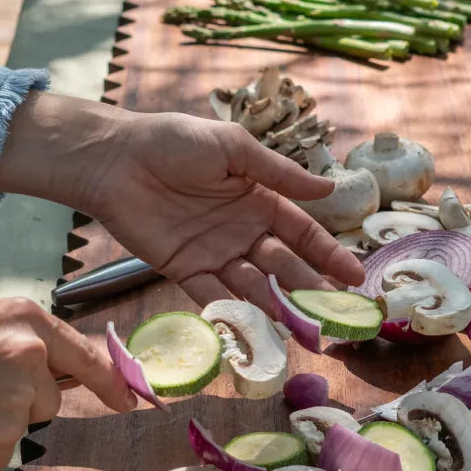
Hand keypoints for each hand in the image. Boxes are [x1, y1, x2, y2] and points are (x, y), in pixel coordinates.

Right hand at [0, 299, 135, 469]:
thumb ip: (25, 341)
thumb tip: (63, 364)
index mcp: (28, 320)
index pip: (85, 354)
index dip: (110, 380)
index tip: (128, 399)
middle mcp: (32, 354)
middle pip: (51, 394)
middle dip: (22, 399)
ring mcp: (19, 397)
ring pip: (29, 420)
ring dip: (2, 421)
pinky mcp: (1, 438)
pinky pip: (4, 448)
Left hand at [84, 113, 365, 313]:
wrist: (114, 159)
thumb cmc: (174, 141)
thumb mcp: (233, 148)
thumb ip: (279, 172)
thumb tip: (329, 186)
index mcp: (260, 200)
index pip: (303, 234)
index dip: (330, 255)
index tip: (355, 277)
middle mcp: (243, 231)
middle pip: (284, 266)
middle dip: (311, 288)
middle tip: (335, 313)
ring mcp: (215, 254)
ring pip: (253, 286)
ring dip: (277, 306)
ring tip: (302, 326)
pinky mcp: (184, 270)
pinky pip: (212, 296)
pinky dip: (231, 313)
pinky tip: (255, 329)